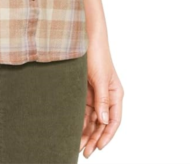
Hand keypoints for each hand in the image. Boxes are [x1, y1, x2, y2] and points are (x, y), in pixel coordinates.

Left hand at [80, 42, 122, 156]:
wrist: (84, 37)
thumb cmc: (97, 54)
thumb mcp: (100, 78)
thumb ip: (102, 100)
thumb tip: (103, 121)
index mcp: (115, 94)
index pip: (113, 120)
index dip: (107, 135)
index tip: (98, 147)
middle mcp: (107, 96)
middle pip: (102, 123)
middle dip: (94, 138)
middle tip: (84, 152)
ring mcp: (95, 94)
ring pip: (92, 119)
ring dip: (86, 132)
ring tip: (77, 146)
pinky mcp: (84, 91)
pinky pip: (83, 110)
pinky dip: (79, 120)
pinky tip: (73, 130)